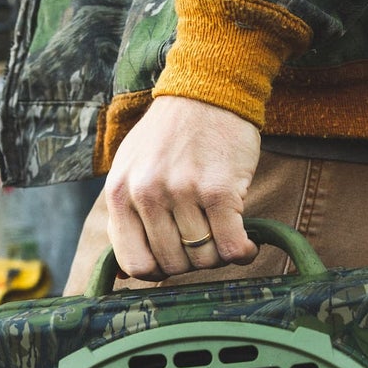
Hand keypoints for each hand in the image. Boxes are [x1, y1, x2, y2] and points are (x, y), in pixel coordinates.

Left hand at [104, 95, 261, 278]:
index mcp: (121, 193)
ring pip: (204, 258)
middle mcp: (148, 194)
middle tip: (204, 241)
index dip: (158, 270)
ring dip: (218, 254)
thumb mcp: (131, 169)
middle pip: (174, 264)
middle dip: (192, 261)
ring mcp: (184, 192)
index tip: (174, 259)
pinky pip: (232, 246)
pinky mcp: (220, 190)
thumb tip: (128, 274)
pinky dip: (243, 253)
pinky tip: (245, 244)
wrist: (207, 92)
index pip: (135, 263)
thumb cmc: (170, 136)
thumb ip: (126, 217)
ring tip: (222, 233)